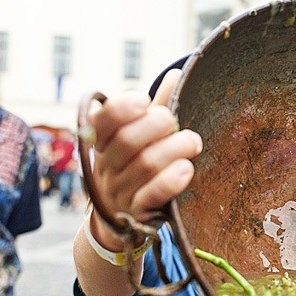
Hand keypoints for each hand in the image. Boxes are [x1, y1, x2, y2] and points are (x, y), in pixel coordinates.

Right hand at [86, 69, 201, 242]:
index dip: (121, 108)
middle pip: (127, 141)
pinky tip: (186, 169)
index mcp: (103, 143)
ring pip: (145, 166)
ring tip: (193, 142)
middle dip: (156, 125)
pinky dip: (170, 181)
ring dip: (174, 149)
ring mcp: (120, 192)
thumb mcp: (142, 139)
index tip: (144, 101)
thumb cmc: (135, 169)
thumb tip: (176, 74)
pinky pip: (151, 196)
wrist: (121, 222)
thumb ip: (157, 109)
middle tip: (175, 122)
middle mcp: (106, 167)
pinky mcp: (137, 214)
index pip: (102, 121)